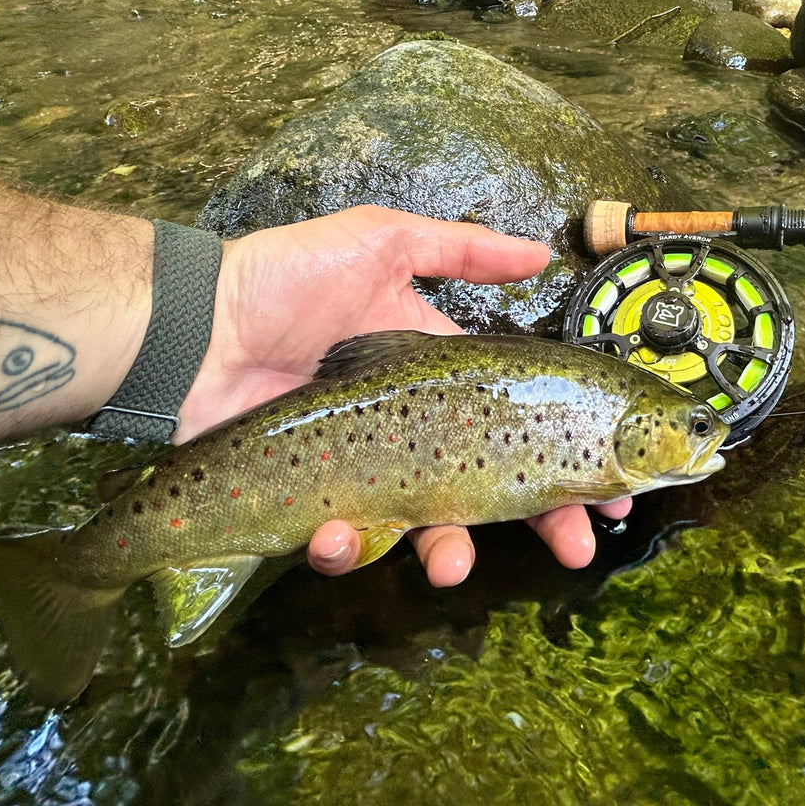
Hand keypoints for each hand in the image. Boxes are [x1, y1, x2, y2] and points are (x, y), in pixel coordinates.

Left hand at [176, 206, 631, 585]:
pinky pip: (345, 539)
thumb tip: (543, 250)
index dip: (565, 454)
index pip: (519, 418)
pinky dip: (347, 546)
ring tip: (451, 563)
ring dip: (448, 553)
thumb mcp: (379, 242)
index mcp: (437, 372)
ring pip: (424, 528)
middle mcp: (413, 425)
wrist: (196, 328)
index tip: (608, 484)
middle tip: (574, 546)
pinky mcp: (316, 500)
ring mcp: (367, 468)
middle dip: (540, 523)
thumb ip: (460, 249)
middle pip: (492, 486)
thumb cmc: (286, 279)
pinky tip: (338, 533)